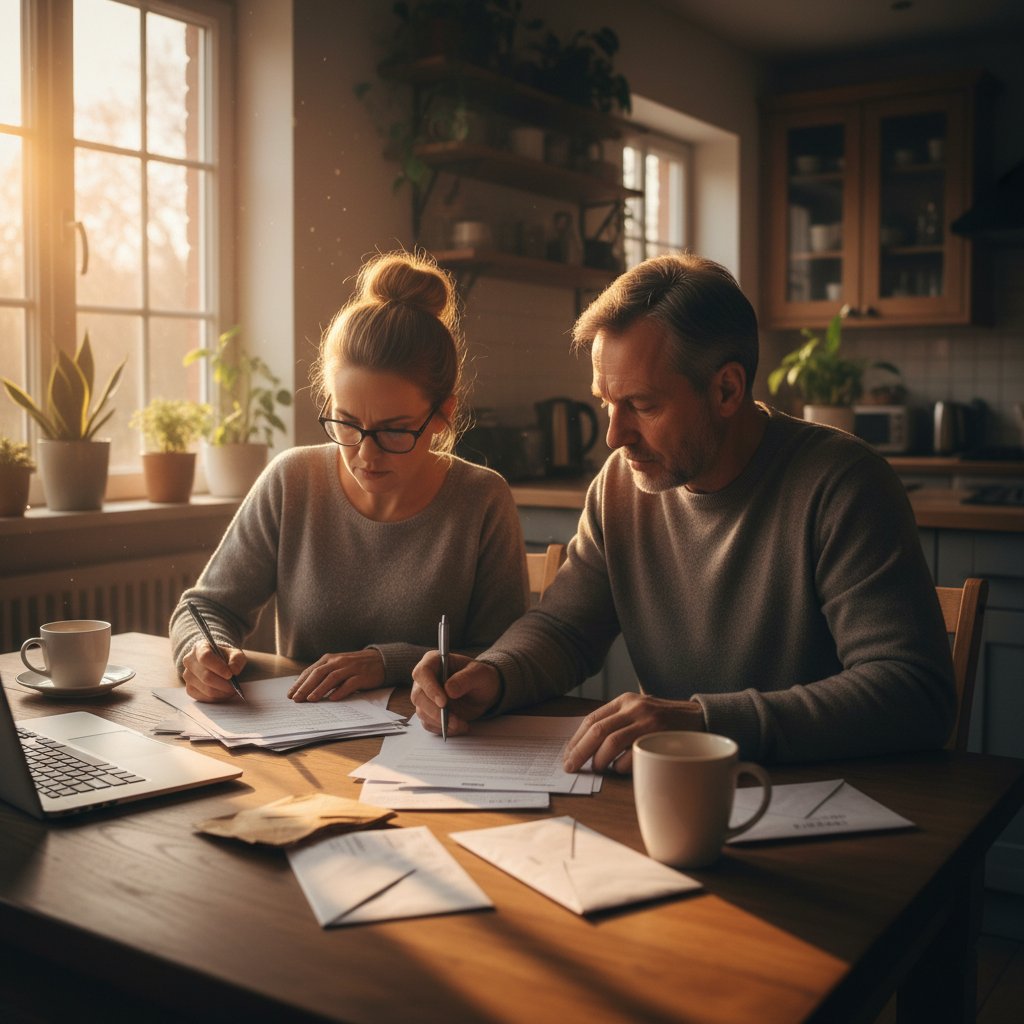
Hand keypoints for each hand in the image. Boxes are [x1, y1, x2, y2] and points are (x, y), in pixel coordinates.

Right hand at [182, 640, 246, 702]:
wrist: (219, 665)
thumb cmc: (227, 658)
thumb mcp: (236, 654)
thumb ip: (237, 660)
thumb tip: (233, 670)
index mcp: (200, 647)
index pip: (205, 657)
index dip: (218, 667)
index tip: (230, 675)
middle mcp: (189, 661)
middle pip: (205, 676)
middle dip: (222, 684)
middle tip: (234, 688)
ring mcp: (187, 676)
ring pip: (205, 688)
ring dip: (221, 692)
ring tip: (231, 691)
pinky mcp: (189, 688)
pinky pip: (202, 697)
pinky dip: (215, 698)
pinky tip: (223, 694)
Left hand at [287, 649, 385, 701]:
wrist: (381, 660)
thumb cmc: (355, 665)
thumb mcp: (338, 665)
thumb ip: (324, 673)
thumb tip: (306, 688)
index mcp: (330, 658)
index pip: (312, 670)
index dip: (300, 682)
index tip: (290, 694)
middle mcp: (339, 661)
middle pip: (319, 673)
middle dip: (306, 686)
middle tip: (297, 699)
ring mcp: (351, 668)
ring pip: (332, 678)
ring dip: (320, 689)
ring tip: (311, 699)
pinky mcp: (362, 676)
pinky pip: (350, 684)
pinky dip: (340, 691)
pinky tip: (333, 698)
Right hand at [411, 652, 500, 735]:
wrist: (483, 692)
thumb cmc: (480, 677)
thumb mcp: (479, 674)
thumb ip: (465, 679)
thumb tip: (449, 690)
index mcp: (434, 661)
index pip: (422, 673)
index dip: (429, 688)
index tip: (443, 702)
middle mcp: (425, 679)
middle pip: (418, 696)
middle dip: (435, 711)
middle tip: (454, 720)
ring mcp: (425, 696)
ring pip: (422, 712)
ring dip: (441, 722)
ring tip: (461, 724)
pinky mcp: (428, 712)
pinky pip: (428, 723)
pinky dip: (442, 728)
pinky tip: (458, 727)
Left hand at [563, 692, 704, 773]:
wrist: (703, 718)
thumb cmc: (666, 721)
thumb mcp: (640, 712)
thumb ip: (618, 722)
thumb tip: (586, 746)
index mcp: (625, 700)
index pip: (592, 719)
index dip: (576, 739)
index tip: (567, 755)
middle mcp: (634, 707)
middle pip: (597, 730)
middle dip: (579, 751)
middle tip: (570, 767)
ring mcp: (647, 721)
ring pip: (610, 742)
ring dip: (599, 760)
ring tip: (597, 769)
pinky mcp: (660, 737)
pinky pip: (631, 755)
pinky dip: (621, 766)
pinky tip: (620, 770)